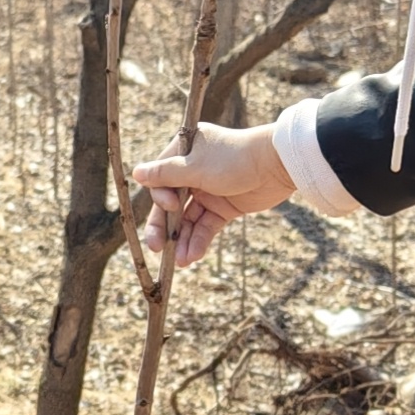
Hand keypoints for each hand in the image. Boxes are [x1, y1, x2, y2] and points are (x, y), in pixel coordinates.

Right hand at [130, 123, 291, 270]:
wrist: (278, 165)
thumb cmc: (234, 158)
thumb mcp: (195, 167)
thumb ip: (165, 175)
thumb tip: (136, 173)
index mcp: (184, 152)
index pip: (160, 179)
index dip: (160, 197)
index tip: (170, 206)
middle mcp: (193, 171)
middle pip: (171, 203)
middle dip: (165, 227)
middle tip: (157, 248)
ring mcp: (209, 190)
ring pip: (188, 219)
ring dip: (183, 240)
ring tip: (181, 261)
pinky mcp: (224, 207)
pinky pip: (206, 226)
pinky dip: (199, 240)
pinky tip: (193, 256)